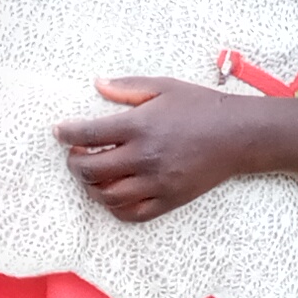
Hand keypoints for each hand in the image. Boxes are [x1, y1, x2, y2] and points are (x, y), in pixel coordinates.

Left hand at [51, 77, 257, 222]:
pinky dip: (115, 208)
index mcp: (140, 126)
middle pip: (91, 170)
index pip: (88, 135)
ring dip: (91, 187)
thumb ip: (127, 87)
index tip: (59, 132)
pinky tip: (113, 193)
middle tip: (75, 155)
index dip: (67, 134)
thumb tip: (96, 84)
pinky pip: (131, 214)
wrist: (238, 135)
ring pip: (107, 196)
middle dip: (74, 163)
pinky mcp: (168, 200)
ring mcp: (156, 183)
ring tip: (93, 174)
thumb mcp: (163, 86)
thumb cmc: (201, 106)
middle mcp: (145, 157)